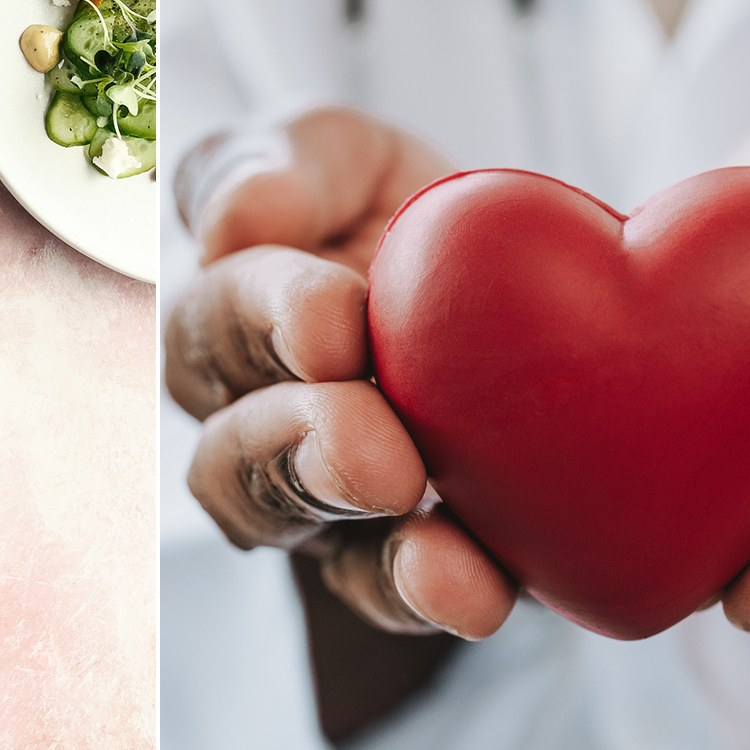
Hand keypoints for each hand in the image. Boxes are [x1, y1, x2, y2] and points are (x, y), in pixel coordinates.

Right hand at [167, 107, 516, 639]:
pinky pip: (382, 591)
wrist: (532, 295)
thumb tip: (237, 217)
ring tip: (407, 509)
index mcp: (226, 310)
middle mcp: (247, 416)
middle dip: (298, 447)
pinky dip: (418, 593)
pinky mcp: (393, 557)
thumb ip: (289, 165)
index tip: (333, 322)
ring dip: (345, 525)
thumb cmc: (408, 214)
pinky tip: (473, 589)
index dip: (266, 318)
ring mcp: (313, 497)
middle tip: (376, 449)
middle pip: (232, 451)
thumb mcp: (351, 156)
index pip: (217, 315)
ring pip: (288, 528)